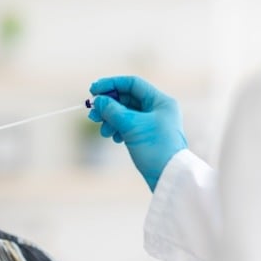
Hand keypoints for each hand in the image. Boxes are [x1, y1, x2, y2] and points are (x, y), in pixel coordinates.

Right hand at [88, 76, 186, 190]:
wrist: (168, 176)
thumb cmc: (156, 148)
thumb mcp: (132, 126)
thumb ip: (112, 110)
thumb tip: (97, 100)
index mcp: (160, 101)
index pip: (132, 84)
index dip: (111, 84)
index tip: (93, 90)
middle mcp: (157, 109)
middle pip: (127, 99)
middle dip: (108, 106)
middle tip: (92, 115)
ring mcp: (152, 123)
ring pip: (125, 114)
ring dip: (110, 119)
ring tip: (104, 131)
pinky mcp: (146, 136)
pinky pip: (127, 126)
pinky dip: (117, 129)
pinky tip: (114, 138)